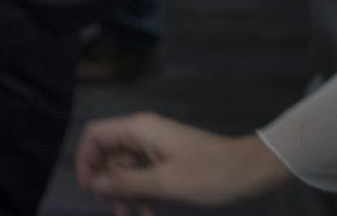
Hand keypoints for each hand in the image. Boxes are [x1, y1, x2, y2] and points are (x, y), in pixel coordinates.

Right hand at [75, 112, 289, 214]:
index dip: (85, 159)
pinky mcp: (167, 157)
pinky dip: (142, 191)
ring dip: (126, 191)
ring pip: (126, 166)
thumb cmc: (208, 174)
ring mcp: (155, 145)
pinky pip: (143, 172)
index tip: (88, 187)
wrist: (251, 171)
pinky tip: (148, 212)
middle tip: (113, 209)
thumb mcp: (164, 183)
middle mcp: (143, 133)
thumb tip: (93, 182)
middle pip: (108, 153)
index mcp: (138, 129)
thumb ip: (125, 182)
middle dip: (107, 181)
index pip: (95, 136)